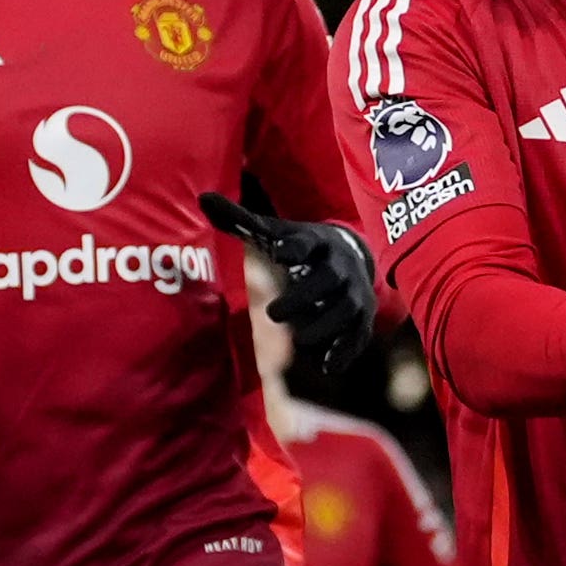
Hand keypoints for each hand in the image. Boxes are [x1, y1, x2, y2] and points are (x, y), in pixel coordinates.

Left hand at [200, 194, 378, 374]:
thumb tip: (203, 199)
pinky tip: (326, 365)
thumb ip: (240, 220)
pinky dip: (345, 351)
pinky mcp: (362, 317)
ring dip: (324, 326)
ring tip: (299, 340)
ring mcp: (354, 292)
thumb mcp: (275, 232)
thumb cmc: (301, 246)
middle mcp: (340, 265)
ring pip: (346, 309)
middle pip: (328, 279)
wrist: (351, 254)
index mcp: (316, 241)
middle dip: (304, 296)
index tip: (278, 251)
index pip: (307, 242)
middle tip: (273, 314)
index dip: (295, 246)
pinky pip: (358, 334)